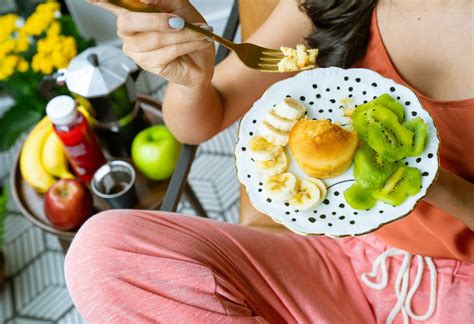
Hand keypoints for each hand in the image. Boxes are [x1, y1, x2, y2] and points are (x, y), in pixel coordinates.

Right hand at [88, 0, 215, 87]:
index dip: (98, 0)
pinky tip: (198, 41)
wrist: (202, 59)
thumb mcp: (179, 6)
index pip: (107, 3)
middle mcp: (127, 31)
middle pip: (128, 21)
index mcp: (130, 12)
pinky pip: (168, 50)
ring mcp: (136, 50)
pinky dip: (187, 43)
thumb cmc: (189, 30)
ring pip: (154, 38)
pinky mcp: (150, 65)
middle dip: (156, 20)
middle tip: (179, 21)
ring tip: (199, 31)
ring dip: (181, 33)